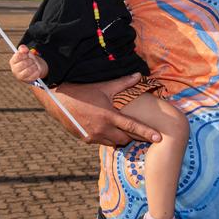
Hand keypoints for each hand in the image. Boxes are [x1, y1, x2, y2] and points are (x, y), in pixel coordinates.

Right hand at [9, 44, 48, 80]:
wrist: (35, 67)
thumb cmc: (28, 59)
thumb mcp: (26, 52)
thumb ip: (23, 48)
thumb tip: (24, 49)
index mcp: (13, 61)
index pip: (18, 56)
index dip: (25, 55)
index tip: (27, 54)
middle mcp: (14, 70)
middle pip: (24, 64)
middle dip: (30, 61)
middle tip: (32, 60)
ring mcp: (20, 76)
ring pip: (28, 70)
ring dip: (34, 66)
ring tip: (35, 65)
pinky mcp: (26, 80)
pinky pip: (34, 75)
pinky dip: (37, 71)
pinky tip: (36, 70)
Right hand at [30, 73, 161, 146]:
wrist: (59, 101)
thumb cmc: (83, 91)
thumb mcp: (104, 86)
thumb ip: (123, 83)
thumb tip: (139, 75)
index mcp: (109, 115)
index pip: (133, 126)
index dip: (147, 133)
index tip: (160, 138)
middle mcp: (102, 129)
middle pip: (126, 138)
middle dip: (133, 136)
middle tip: (140, 131)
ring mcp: (93, 136)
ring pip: (114, 142)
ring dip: (121, 138)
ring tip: (124, 130)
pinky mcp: (86, 140)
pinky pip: (103, 143)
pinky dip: (108, 138)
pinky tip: (109, 131)